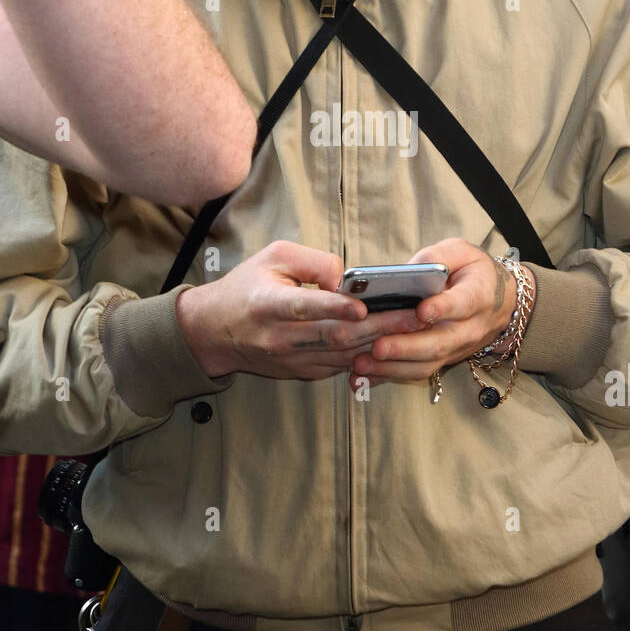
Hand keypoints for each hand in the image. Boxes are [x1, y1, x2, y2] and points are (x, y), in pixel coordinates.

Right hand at [175, 239, 431, 381]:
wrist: (214, 331)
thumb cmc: (246, 287)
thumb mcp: (272, 257)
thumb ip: (312, 262)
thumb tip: (346, 279)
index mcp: (268, 304)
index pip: (306, 307)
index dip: (335, 307)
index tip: (363, 305)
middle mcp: (280, 337)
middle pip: (336, 336)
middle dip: (380, 326)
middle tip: (415, 315)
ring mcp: (292, 360)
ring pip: (344, 356)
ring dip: (381, 343)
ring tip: (416, 328)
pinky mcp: (302, 372)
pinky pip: (341, 367)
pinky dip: (368, 356)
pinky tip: (395, 344)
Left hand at [349, 238, 530, 388]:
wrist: (500, 302)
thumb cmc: (473, 271)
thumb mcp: (462, 252)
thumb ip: (437, 256)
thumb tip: (407, 269)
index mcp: (478, 294)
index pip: (462, 303)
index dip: (442, 308)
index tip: (421, 311)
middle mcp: (470, 327)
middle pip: (440, 342)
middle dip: (406, 347)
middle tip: (377, 346)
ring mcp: (457, 347)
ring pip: (428, 363)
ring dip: (393, 366)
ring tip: (362, 363)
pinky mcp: (444, 359)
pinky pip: (418, 371)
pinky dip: (390, 375)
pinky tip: (364, 377)